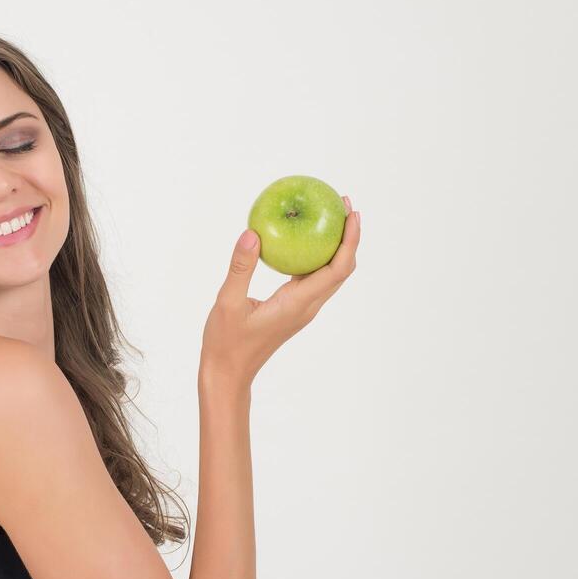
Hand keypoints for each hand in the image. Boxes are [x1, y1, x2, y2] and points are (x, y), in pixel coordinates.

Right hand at [201, 195, 359, 385]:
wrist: (229, 373)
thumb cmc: (226, 343)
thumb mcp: (227, 303)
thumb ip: (241, 268)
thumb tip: (252, 233)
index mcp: (298, 304)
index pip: (337, 269)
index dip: (350, 240)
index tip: (351, 213)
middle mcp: (307, 306)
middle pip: (342, 268)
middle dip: (348, 236)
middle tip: (342, 205)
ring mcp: (302, 309)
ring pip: (330, 274)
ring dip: (335, 245)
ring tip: (327, 216)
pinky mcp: (293, 308)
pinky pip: (312, 278)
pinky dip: (314, 256)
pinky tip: (300, 240)